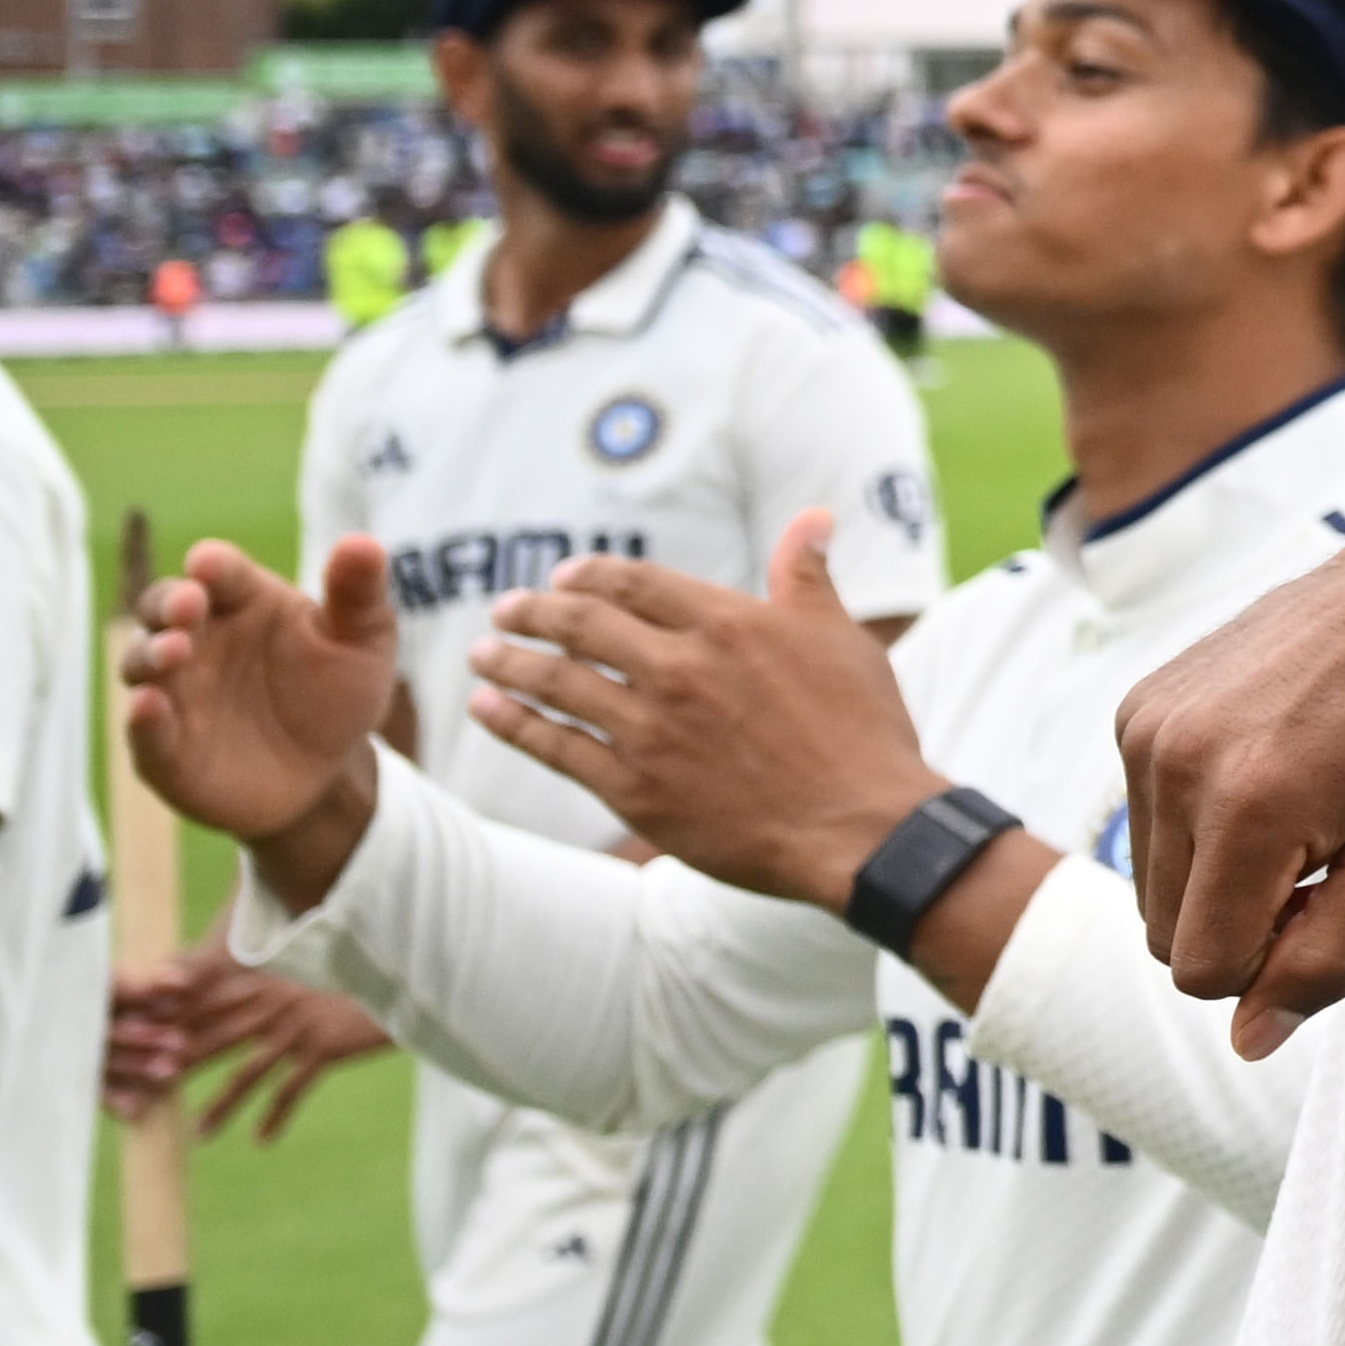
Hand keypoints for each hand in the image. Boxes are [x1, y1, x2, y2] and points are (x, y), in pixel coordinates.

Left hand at [106, 955, 392, 1143]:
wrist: (402, 982)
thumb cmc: (349, 982)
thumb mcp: (301, 978)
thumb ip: (262, 989)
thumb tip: (228, 1009)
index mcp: (262, 983)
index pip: (204, 1004)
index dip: (169, 1025)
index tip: (138, 1049)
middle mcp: (274, 1003)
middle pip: (213, 1039)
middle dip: (178, 1067)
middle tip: (146, 1096)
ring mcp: (298, 1026)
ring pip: (247, 1072)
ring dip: (221, 1106)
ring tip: (199, 1134)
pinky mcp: (324, 1047)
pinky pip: (292, 1089)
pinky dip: (275, 1117)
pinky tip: (260, 1140)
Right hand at [123, 539, 396, 860]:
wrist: (329, 773)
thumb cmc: (338, 692)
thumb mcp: (362, 643)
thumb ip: (358, 595)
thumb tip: (363, 543)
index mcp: (243, 602)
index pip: (220, 572)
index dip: (212, 565)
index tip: (209, 563)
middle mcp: (198, 640)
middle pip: (162, 607)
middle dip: (168, 602)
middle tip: (188, 605)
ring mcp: (177, 693)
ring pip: (141, 663)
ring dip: (151, 654)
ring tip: (175, 652)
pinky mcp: (165, 750)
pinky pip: (144, 732)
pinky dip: (142, 720)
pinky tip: (149, 707)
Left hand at [474, 516, 943, 913]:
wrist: (862, 828)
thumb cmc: (863, 732)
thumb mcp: (842, 641)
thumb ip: (808, 578)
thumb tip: (813, 517)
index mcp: (729, 624)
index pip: (636, 583)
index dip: (591, 575)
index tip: (564, 576)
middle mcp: (679, 669)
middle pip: (581, 625)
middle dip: (532, 611)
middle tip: (506, 609)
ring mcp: (651, 731)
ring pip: (556, 683)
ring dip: (508, 662)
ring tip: (482, 654)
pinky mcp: (635, 789)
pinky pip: (554, 746)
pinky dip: (512, 722)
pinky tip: (488, 708)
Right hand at [1120, 515, 1344, 1051]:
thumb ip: (1328, 958)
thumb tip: (1246, 1041)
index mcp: (1246, 807)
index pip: (1205, 971)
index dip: (1272, 962)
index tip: (1337, 899)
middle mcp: (1173, 762)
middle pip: (1167, 937)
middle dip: (1242, 925)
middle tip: (1329, 856)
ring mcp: (1145, 727)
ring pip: (1149, 886)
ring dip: (1217, 879)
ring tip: (1304, 810)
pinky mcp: (1136, 706)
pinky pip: (1144, 819)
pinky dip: (1198, 824)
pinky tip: (1271, 769)